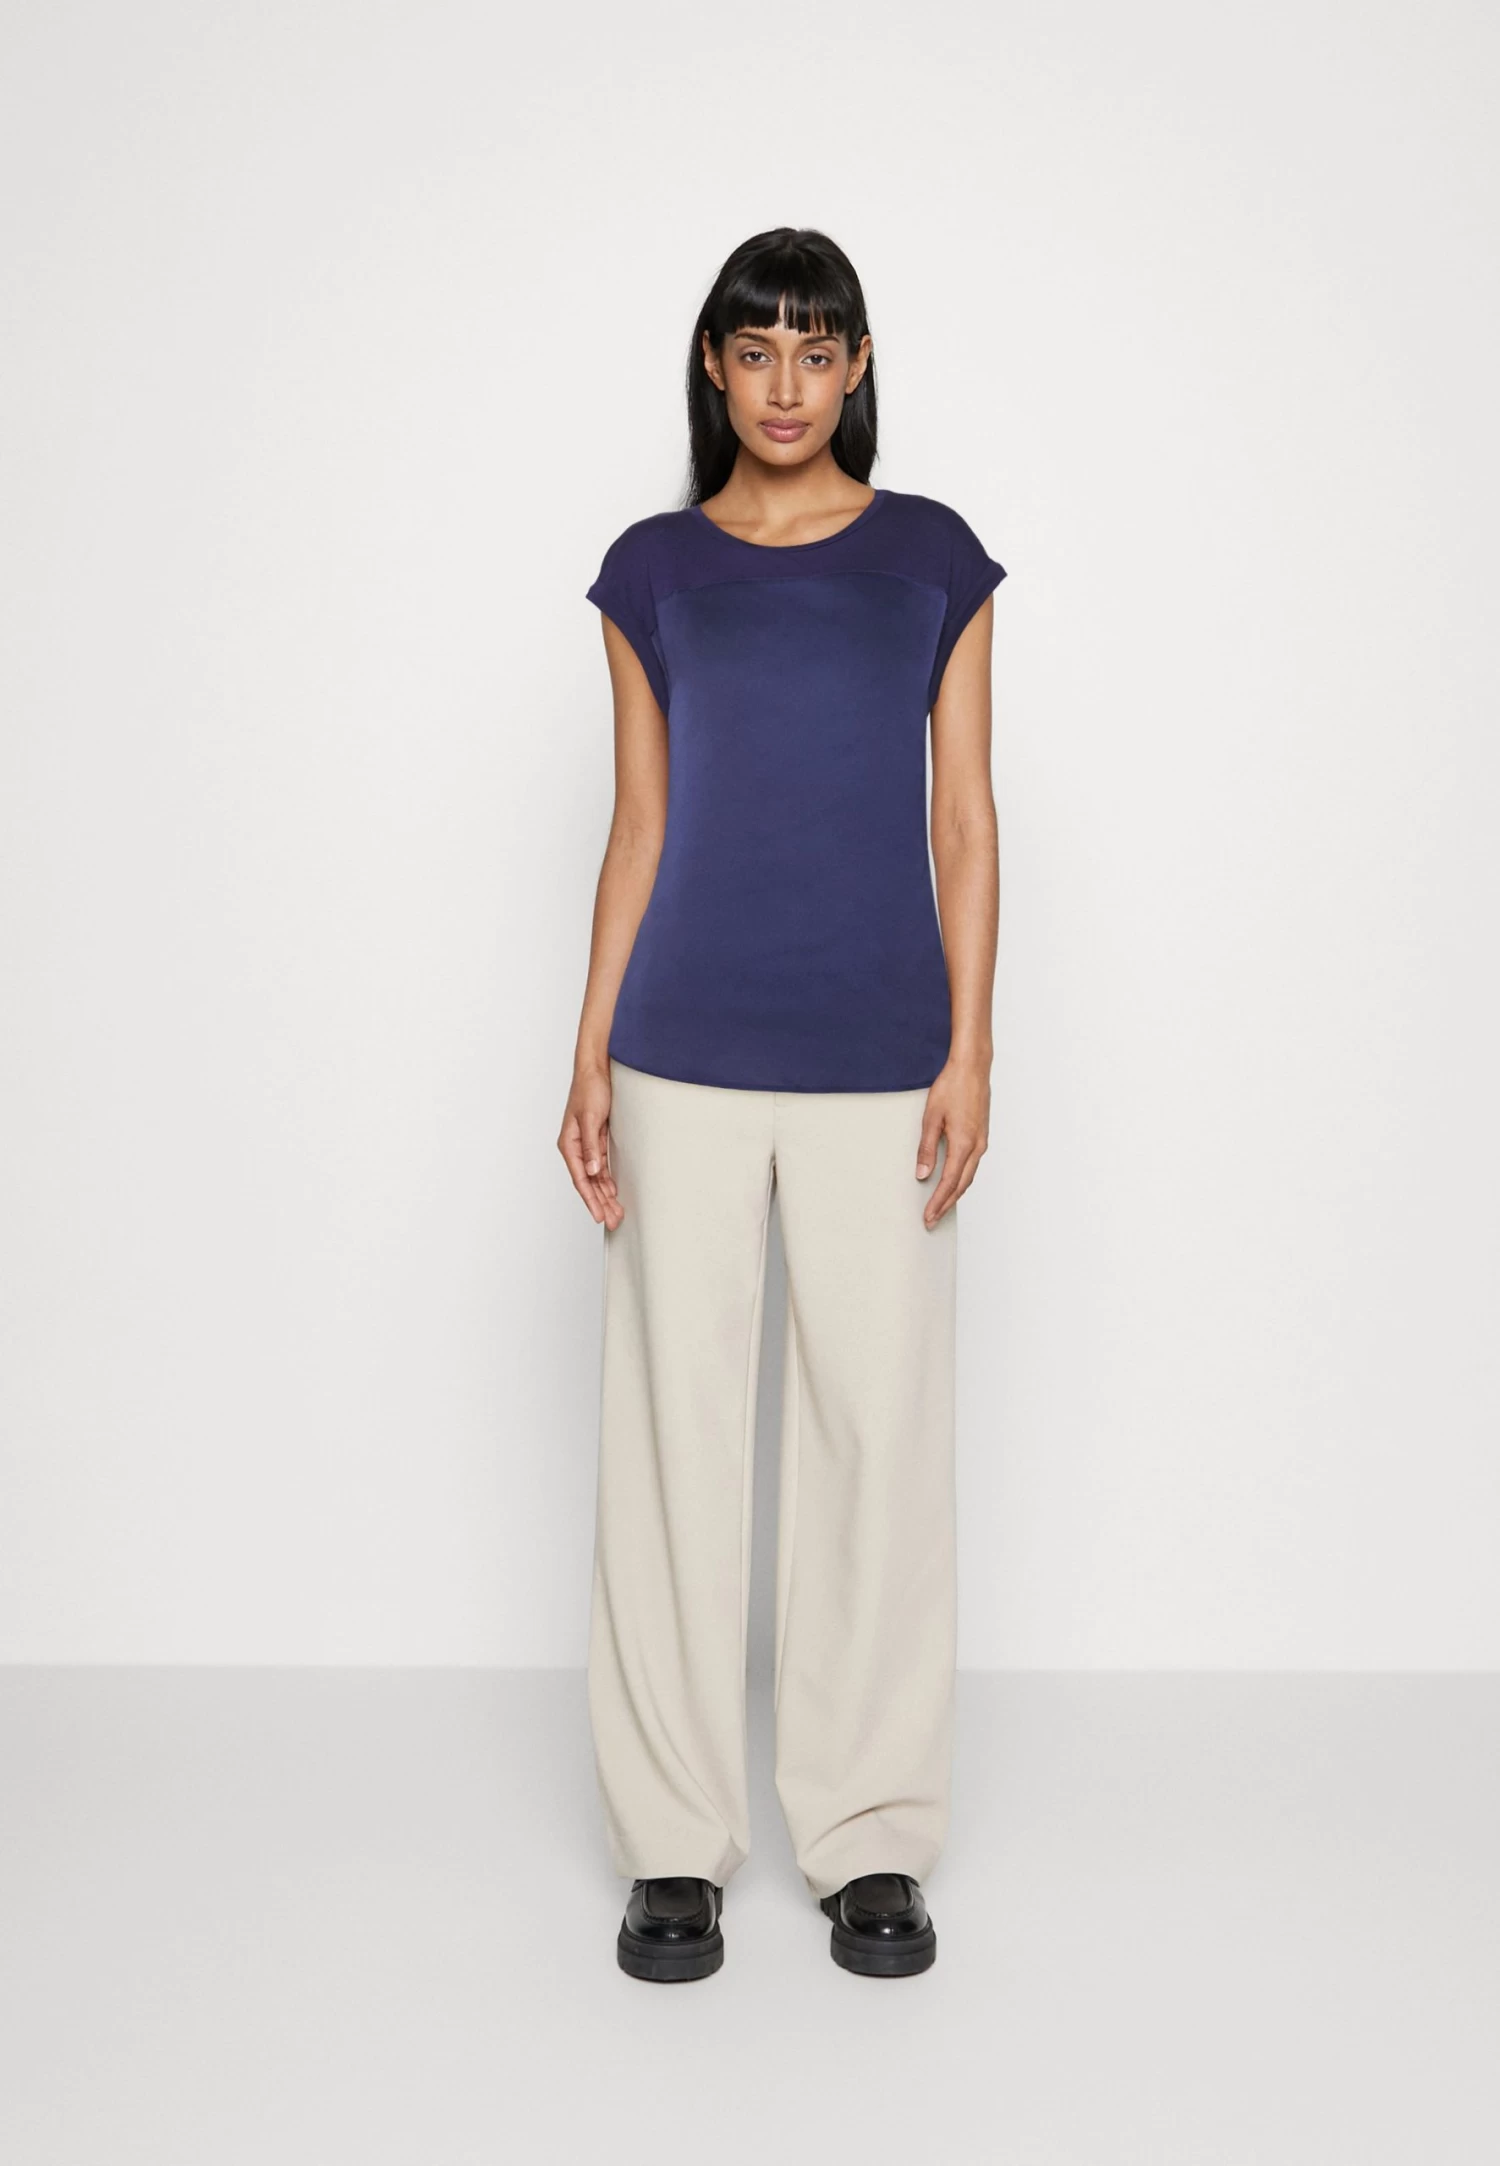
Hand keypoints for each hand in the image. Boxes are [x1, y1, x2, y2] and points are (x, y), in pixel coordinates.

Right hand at [559, 1062, 622, 1227]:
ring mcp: (586, 1145)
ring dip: (605, 1195)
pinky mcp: (597, 1140)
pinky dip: (607, 1180)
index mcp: (569, 1143)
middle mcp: (576, 1147)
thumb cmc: (589, 1088)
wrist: (596, 1069)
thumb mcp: (590, 1117)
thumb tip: (592, 1171)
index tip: (599, 1215)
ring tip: (615, 1213)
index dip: (590, 1199)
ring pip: (596, 1177)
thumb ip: (591, 1146)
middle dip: (600, 1203)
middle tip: (612, 1221)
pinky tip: (612, 1192)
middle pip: (588, 1182)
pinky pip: (601, 1166)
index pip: (580, 1178)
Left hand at [915, 1055, 989, 1225]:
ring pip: (968, 1177)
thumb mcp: (931, 1118)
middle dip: (946, 1205)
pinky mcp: (982, 1135)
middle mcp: (977, 1147)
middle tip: (932, 1220)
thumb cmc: (952, 1087)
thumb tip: (922, 1174)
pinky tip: (953, 1182)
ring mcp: (982, 1142)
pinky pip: (972, 1165)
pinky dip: (962, 1179)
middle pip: (961, 1185)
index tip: (928, 1216)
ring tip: (941, 1207)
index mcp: (963, 1144)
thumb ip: (926, 1148)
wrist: (973, 1068)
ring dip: (954, 1194)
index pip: (948, 1182)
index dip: (938, 1202)